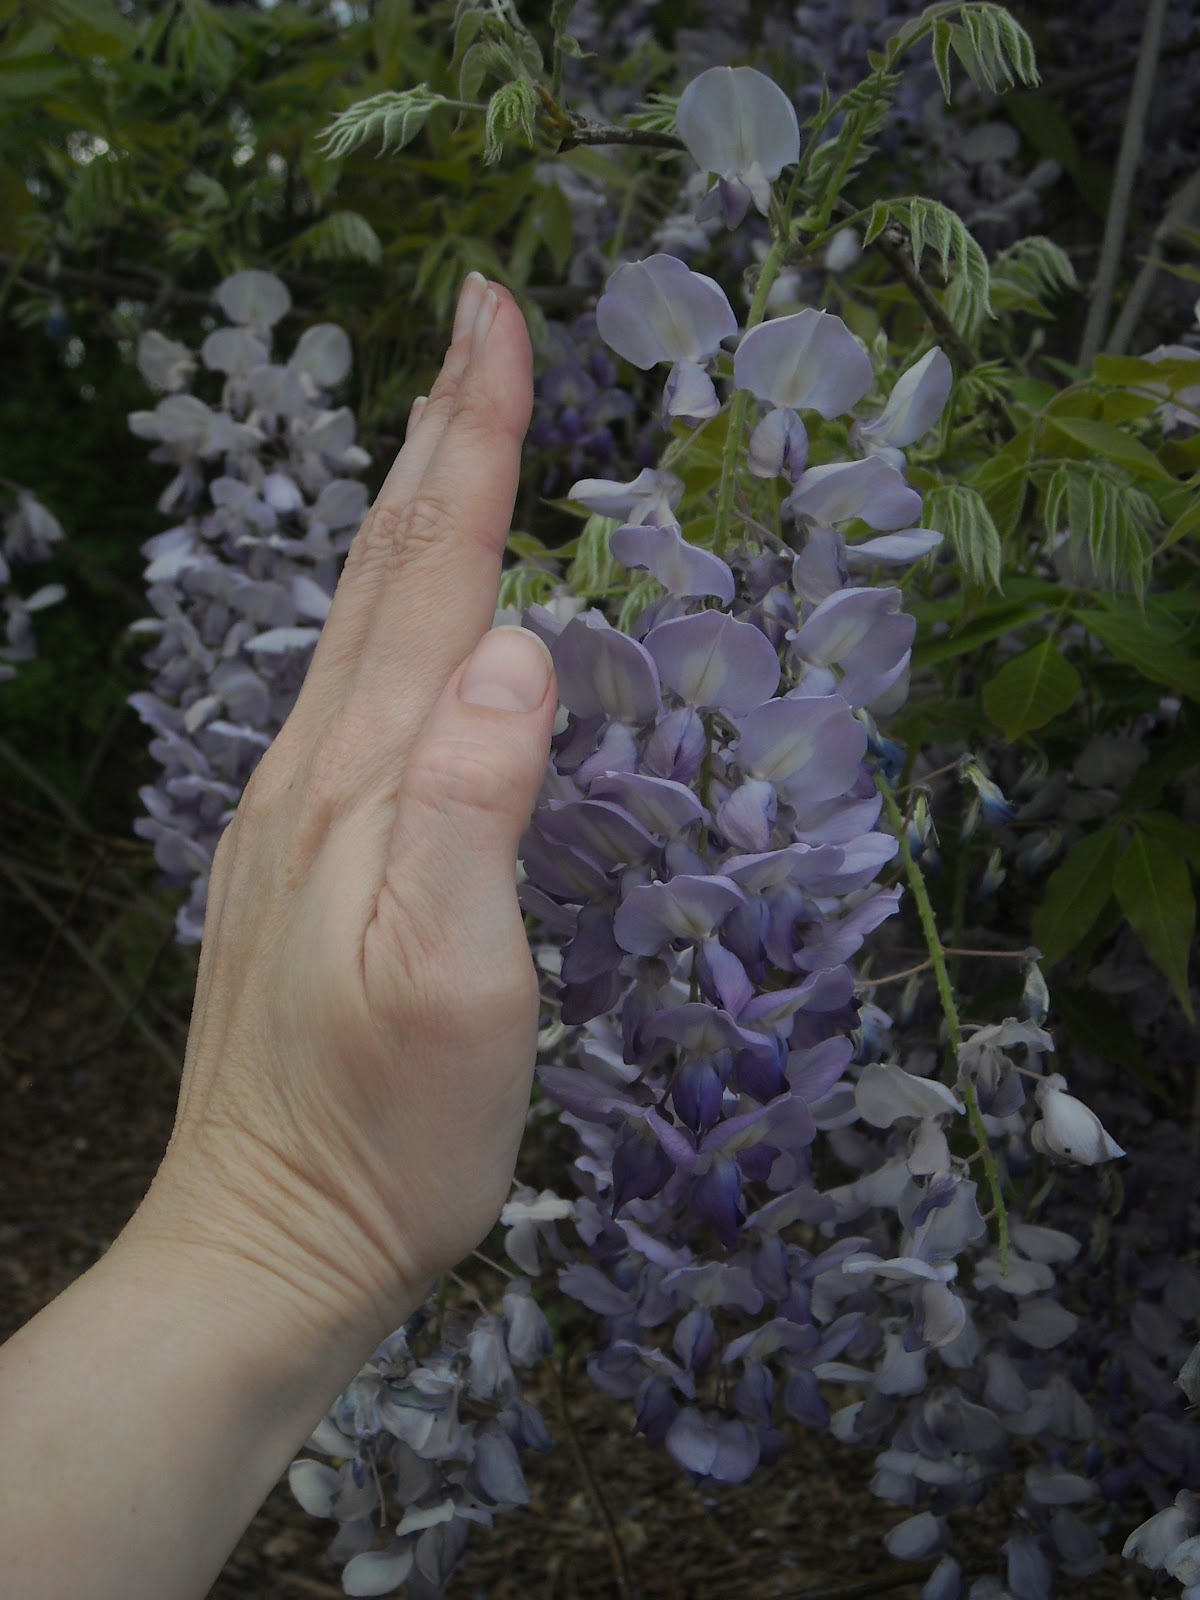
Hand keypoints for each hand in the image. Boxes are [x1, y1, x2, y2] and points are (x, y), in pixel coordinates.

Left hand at [137, 273, 556, 1345]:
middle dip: (438, 431)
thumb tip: (517, 649)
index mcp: (363, 780)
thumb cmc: (382, 1132)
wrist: (270, 1240)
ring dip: (411, 507)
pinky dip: (395, 603)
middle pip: (383, 569)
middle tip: (478, 323)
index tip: (496, 315)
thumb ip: (475, 810)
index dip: (471, 437)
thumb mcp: (455, 983)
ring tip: (450, 428)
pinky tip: (415, 610)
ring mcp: (301, 811)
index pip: (430, 573)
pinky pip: (356, 686)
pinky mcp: (306, 855)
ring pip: (361, 621)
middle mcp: (317, 770)